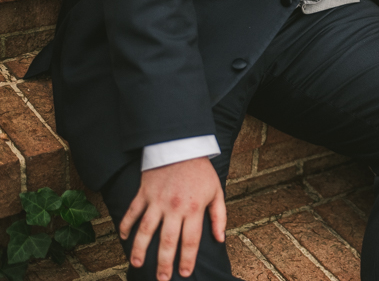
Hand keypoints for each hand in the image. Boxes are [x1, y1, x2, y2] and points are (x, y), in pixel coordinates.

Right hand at [119, 157, 226, 279]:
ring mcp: (156, 201)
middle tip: (161, 278)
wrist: (182, 146)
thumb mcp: (216, 192)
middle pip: (167, 241)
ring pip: (145, 230)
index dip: (187, 259)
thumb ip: (219, 217)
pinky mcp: (144, 193)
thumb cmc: (201, 171)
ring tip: (137, 264)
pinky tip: (124, 237)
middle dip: (164, 263)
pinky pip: (132, 212)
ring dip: (140, 249)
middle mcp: (174, 207)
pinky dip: (126, 225)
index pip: (190, 241)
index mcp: (194, 209)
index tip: (185, 273)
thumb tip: (219, 238)